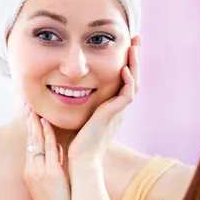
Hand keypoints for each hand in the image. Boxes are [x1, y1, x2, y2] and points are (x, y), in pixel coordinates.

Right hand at [23, 106, 71, 199]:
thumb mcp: (50, 186)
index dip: (30, 131)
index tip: (30, 117)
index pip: (29, 146)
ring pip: (36, 142)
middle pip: (29, 141)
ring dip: (36, 124)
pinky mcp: (50, 173)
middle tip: (27, 105)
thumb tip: (59, 151)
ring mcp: (39, 171)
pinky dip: (48, 135)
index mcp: (30, 173)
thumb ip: (52, 167)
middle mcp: (31, 169)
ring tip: (34, 109)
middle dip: (29, 123)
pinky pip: (49, 149)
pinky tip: (46, 123)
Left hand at [68, 37, 139, 167]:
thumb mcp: (77, 116)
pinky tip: (123, 68)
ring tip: (134, 47)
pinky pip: (127, 95)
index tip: (125, 45)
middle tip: (137, 39)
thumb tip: (62, 87)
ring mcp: (118, 112)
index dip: (126, 62)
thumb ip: (75, 102)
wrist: (80, 161)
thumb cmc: (75, 143)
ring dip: (134, 64)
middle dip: (135, 58)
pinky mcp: (113, 115)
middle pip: (133, 78)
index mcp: (111, 107)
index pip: (123, 80)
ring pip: (134, 83)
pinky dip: (127, 80)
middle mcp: (118, 108)